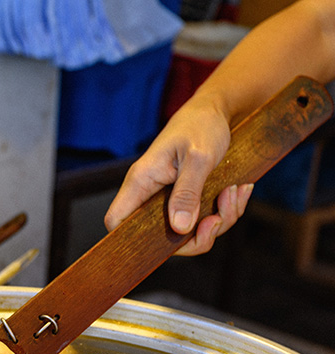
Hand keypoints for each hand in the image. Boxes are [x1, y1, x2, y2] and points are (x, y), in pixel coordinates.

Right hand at [104, 101, 253, 254]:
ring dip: (219, 220)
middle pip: (158, 237)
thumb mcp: (198, 158)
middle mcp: (150, 196)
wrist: (216, 112)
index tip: (168, 241)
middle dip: (195, 237)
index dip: (131, 240)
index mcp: (140, 183)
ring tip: (234, 193)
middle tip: (218, 219)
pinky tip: (237, 191)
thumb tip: (179, 228)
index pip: (116, 220)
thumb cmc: (200, 126)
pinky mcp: (187, 201)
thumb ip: (187, 193)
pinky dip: (226, 211)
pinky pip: (204, 221)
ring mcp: (169, 201)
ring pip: (188, 232)